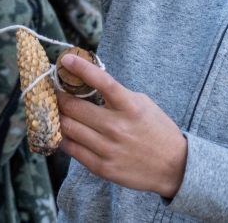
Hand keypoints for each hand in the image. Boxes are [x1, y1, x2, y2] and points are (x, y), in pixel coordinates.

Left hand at [56, 54, 187, 197]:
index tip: (66, 60)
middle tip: (54, 90)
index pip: (102, 82)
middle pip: (74, 107)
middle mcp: (117, 127)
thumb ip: (117, 96)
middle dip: (59, 96)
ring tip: (57, 110)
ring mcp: (108, 148)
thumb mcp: (143, 104)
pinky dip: (64, 137)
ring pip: (68, 128)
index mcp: (130, 106)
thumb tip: (87, 86)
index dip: (81, 68)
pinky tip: (65, 131)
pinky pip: (71, 149)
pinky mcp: (101, 167)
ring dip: (59, 116)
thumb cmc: (157, 130)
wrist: (173, 166)